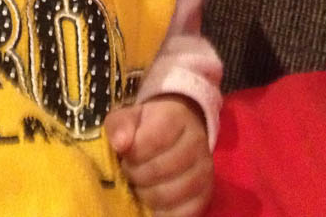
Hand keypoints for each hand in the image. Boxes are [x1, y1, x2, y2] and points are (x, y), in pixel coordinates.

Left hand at [105, 94, 212, 216]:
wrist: (179, 133)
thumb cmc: (148, 127)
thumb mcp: (130, 117)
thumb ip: (120, 126)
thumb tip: (120, 144)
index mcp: (176, 118)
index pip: (152, 141)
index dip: (132, 154)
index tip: (125, 154)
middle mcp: (196, 143)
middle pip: (157, 171)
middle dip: (135, 175)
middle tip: (130, 172)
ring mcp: (204, 171)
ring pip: (168, 195)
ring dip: (146, 195)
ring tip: (141, 185)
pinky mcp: (206, 195)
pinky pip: (183, 214)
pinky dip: (162, 213)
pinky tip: (153, 204)